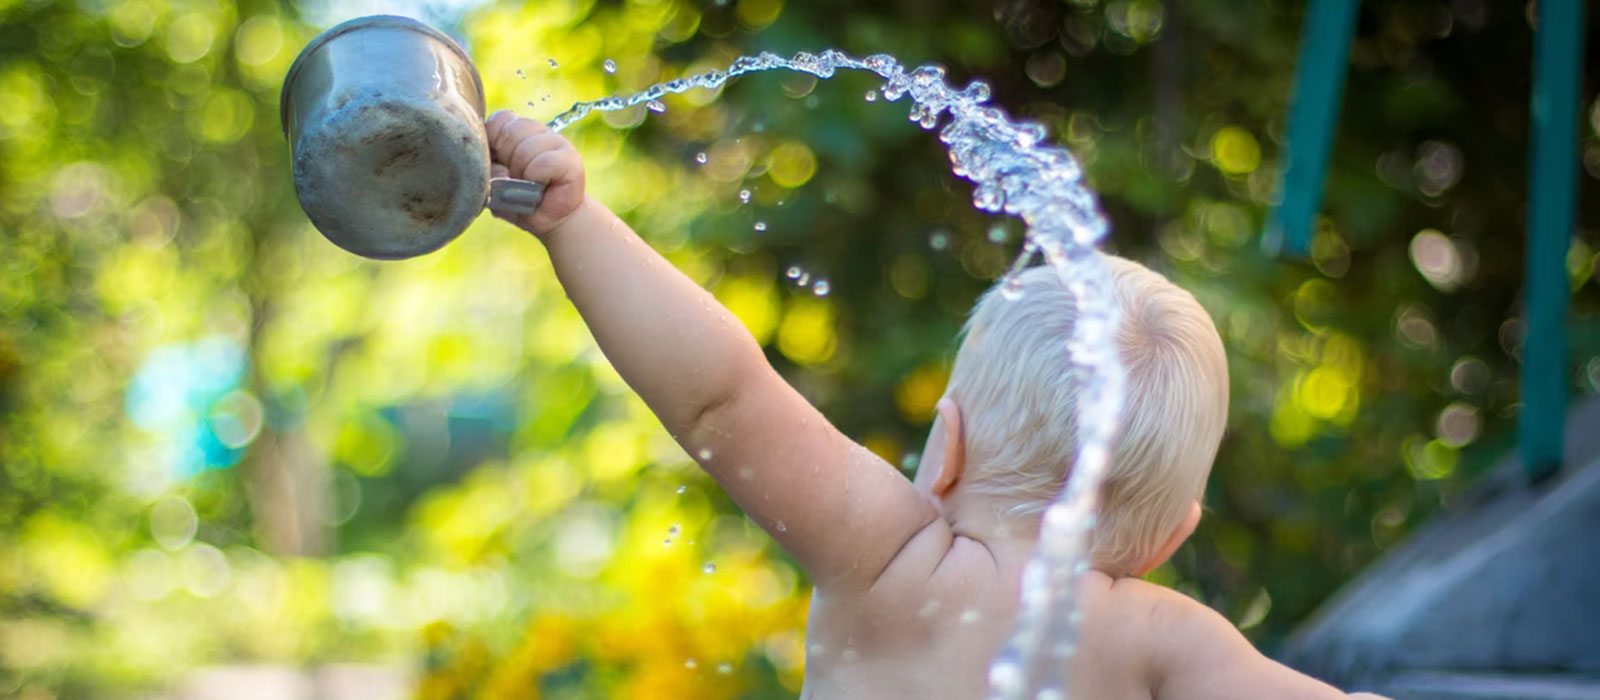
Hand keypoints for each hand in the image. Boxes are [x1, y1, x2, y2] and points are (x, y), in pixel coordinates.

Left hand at [485, 110, 585, 238]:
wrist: (551, 221)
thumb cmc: (520, 200)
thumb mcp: (493, 185)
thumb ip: (487, 171)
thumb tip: (497, 169)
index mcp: (517, 130)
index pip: (499, 120)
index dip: (492, 142)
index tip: (499, 163)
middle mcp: (537, 131)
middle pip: (510, 132)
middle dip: (507, 161)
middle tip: (516, 178)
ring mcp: (556, 141)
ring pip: (526, 149)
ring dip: (523, 173)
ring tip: (530, 185)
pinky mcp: (571, 158)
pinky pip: (543, 163)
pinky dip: (537, 178)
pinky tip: (542, 187)